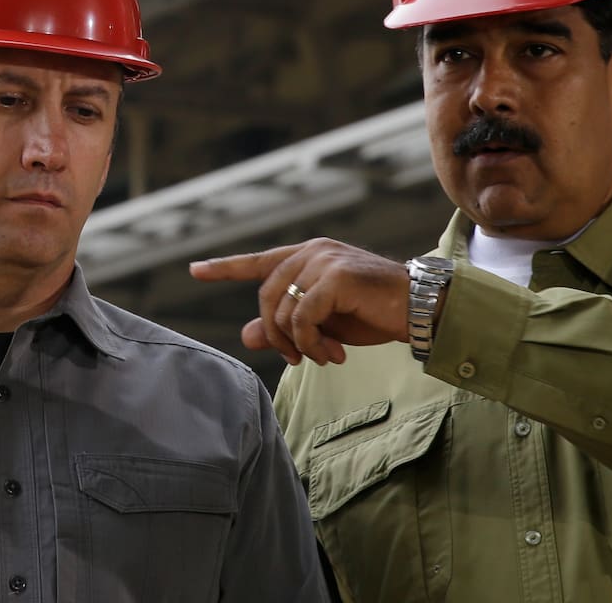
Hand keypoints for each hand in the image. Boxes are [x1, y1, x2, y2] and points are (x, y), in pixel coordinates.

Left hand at [189, 238, 408, 365]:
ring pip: (282, 311)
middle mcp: (312, 251)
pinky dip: (311, 342)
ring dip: (299, 344)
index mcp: (307, 255)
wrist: (417, 310)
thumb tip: (247, 334)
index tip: (194, 269)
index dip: (225, 267)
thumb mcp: (323, 324)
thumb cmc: (372, 314)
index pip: (258, 261)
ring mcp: (323, 261)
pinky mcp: (336, 277)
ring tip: (325, 357)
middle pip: (266, 297)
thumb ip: (285, 325)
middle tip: (301, 359)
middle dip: (278, 336)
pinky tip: (333, 354)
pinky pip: (302, 317)